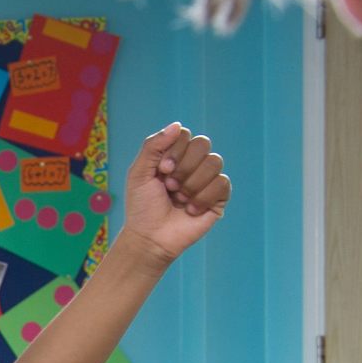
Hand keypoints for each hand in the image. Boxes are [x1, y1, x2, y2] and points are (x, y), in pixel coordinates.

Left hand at [121, 123, 230, 264]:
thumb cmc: (142, 207)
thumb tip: (177, 125)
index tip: (162, 171)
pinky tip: (190, 210)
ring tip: (179, 199)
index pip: (185, 135)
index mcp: (175, 156)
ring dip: (192, 183)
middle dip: (184, 167)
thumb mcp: (139, 173)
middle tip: (169, 186)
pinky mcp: (219, 197)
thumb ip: (153, 146)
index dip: (175, 151)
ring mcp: (207, 180)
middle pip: (203, 144)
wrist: (150, 238)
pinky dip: (202, 197)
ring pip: (214, 162)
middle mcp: (193, 164)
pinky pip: (222, 183)